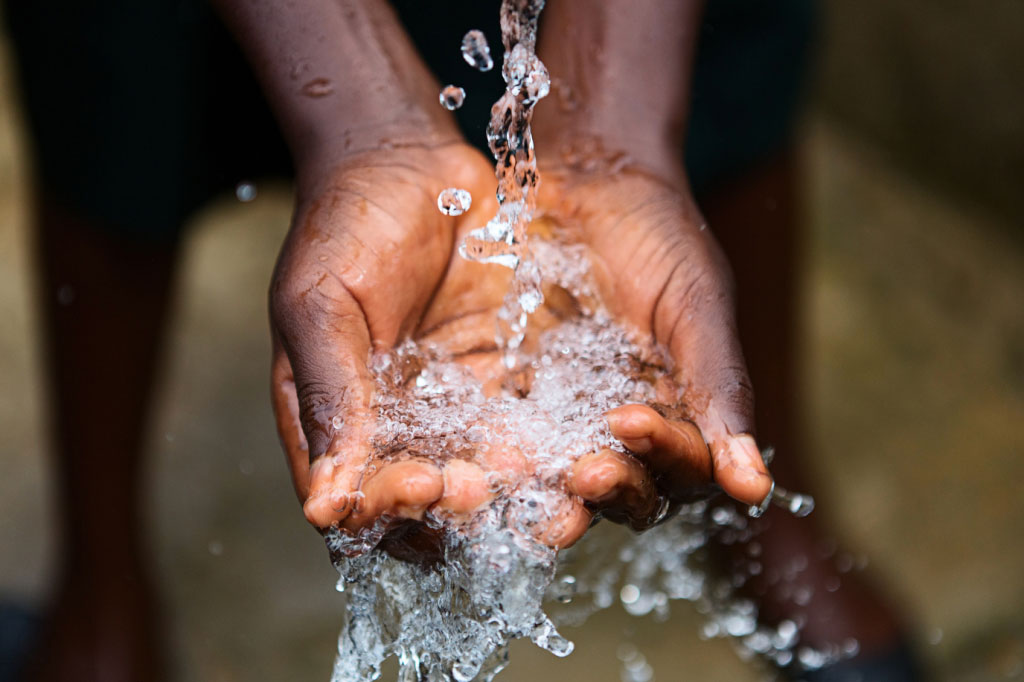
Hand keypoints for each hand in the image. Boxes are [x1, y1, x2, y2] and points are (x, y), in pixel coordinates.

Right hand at [269, 143, 653, 551]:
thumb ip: (329, 399)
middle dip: (455, 504)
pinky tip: (568, 443)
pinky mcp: (506, 377)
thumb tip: (325, 508)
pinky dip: (546, 441)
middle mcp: (397, 427)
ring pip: (482, 469)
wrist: (408, 163)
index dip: (389, 508)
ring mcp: (455, 405)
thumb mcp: (319, 308)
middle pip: (426, 498)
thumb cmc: (343, 226)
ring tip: (529, 472)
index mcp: (336, 421)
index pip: (358, 498)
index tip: (423, 486)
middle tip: (484, 488)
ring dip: (506, 485)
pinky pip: (528, 422)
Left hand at [536, 159, 774, 508]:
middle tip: (585, 470)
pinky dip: (505, 452)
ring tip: (536, 476)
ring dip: (556, 484)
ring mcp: (570, 415)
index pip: (685, 465)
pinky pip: (512, 437)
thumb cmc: (658, 234)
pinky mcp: (517, 398)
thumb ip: (721, 388)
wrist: (590, 179)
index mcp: (684, 411)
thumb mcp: (696, 304)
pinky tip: (488, 452)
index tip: (632, 422)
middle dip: (611, 484)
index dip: (664, 454)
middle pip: (628, 487)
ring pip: (568, 476)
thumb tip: (754, 488)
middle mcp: (629, 425)